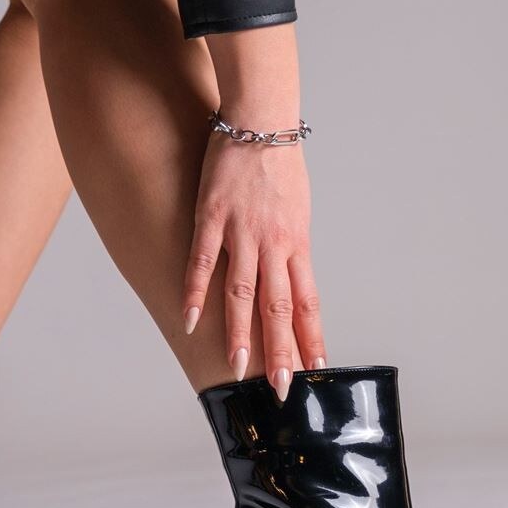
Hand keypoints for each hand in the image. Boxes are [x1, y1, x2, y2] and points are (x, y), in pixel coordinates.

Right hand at [183, 130, 325, 399]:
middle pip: (280, 307)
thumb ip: (291, 245)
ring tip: (237, 367)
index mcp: (298, 243)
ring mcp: (243, 232)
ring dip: (241, 333)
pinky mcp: (213, 217)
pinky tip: (190, 320)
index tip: (317, 370)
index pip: (308, 302)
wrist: (262, 119)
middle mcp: (275, 244)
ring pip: (245, 292)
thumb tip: (292, 275)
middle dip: (282, 350)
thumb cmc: (280, 161)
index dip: (312, 338)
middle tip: (283, 388)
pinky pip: (203, 262)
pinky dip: (196, 292)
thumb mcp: (297, 208)